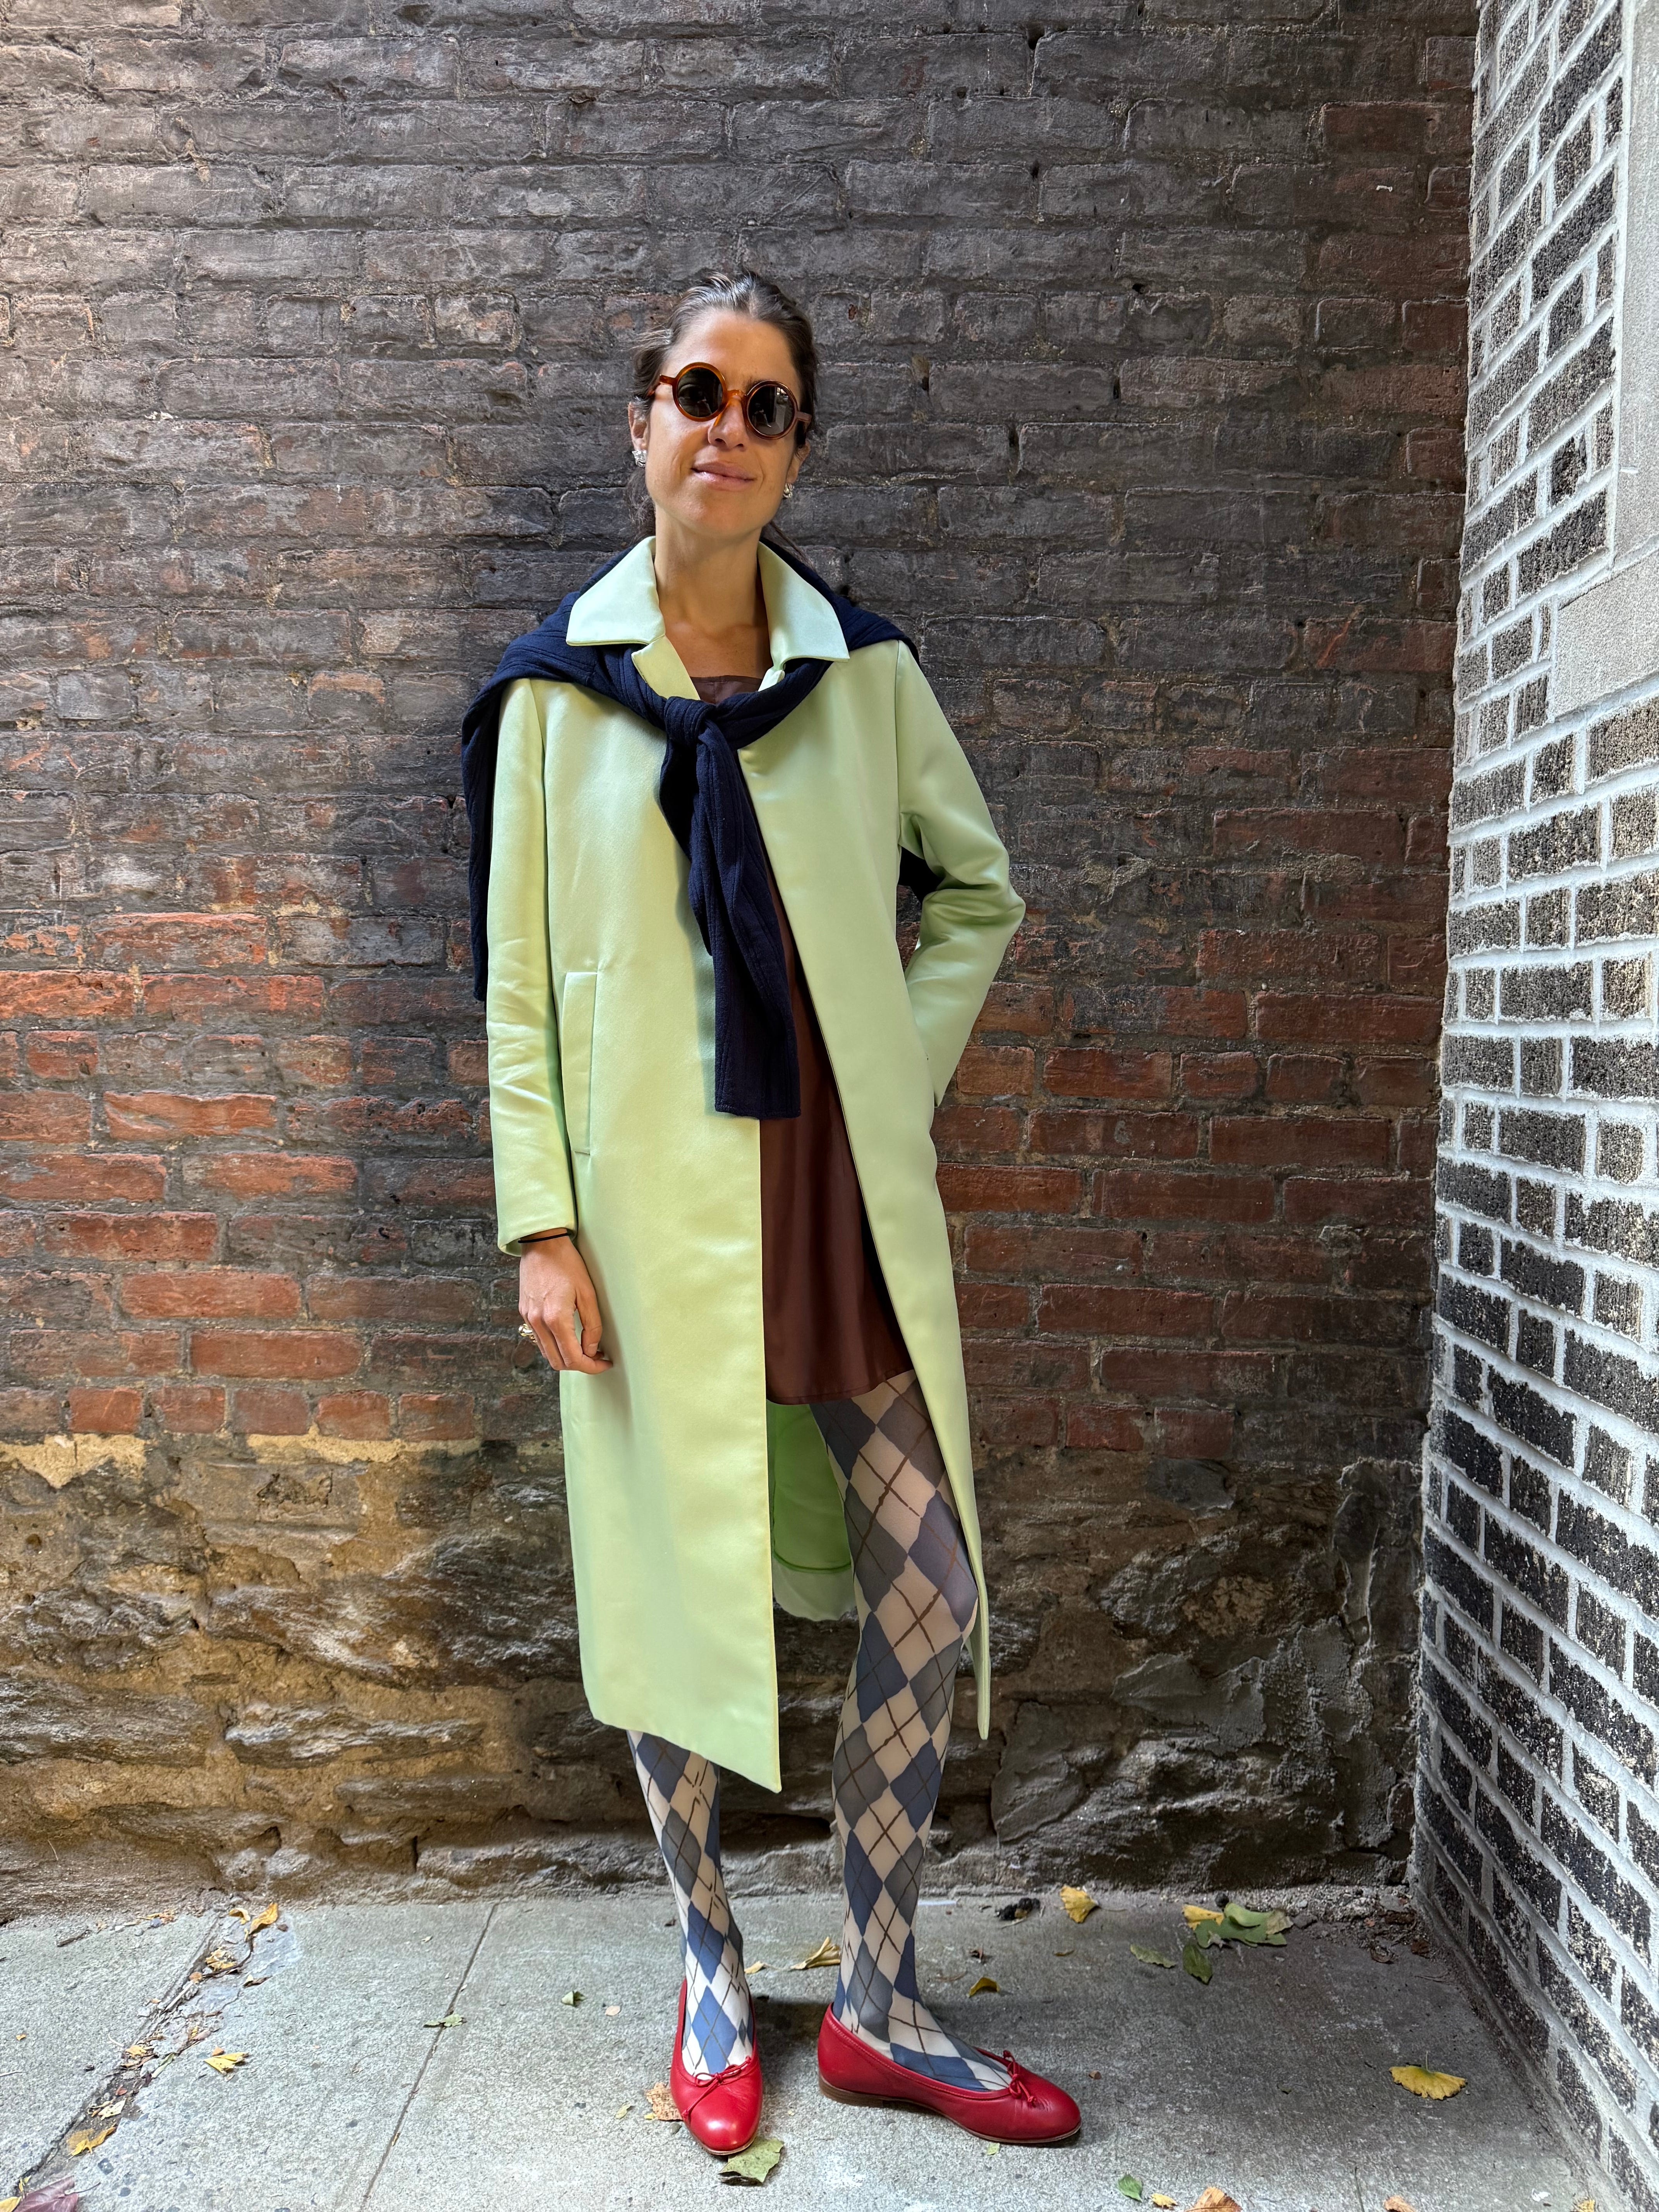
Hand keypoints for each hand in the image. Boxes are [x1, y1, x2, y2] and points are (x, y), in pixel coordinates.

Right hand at [519, 1235, 610, 1373]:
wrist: (541, 1244)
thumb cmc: (567, 1264)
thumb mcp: (588, 1293)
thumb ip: (592, 1325)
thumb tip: (592, 1349)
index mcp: (555, 1318)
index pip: (573, 1358)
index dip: (591, 1367)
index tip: (605, 1363)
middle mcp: (538, 1322)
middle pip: (558, 1362)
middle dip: (580, 1365)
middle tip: (597, 1356)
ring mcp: (528, 1318)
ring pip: (547, 1354)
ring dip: (566, 1357)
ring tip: (585, 1348)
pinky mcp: (525, 1313)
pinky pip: (539, 1340)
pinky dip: (555, 1346)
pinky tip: (569, 1337)